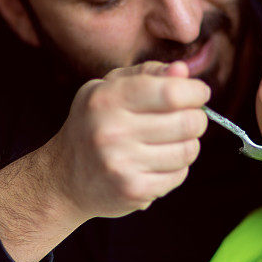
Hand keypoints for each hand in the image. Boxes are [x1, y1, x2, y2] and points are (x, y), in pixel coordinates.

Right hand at [0, 61, 208, 261]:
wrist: (63, 177)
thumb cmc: (95, 124)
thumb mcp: (110, 88)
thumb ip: (148, 74)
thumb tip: (183, 71)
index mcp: (107, 98)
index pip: (171, 91)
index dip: (195, 91)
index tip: (198, 93)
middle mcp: (111, 130)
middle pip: (187, 122)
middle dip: (197, 119)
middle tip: (190, 119)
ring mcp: (121, 163)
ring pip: (188, 150)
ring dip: (188, 145)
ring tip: (172, 142)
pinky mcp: (132, 190)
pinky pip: (179, 175)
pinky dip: (177, 169)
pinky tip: (159, 163)